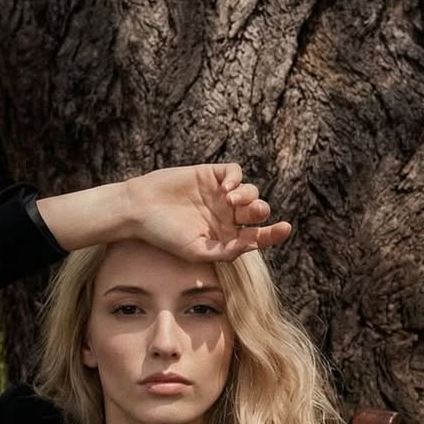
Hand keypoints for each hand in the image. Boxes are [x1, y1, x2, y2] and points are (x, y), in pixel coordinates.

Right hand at [123, 164, 291, 261]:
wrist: (139, 209)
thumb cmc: (164, 235)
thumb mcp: (196, 251)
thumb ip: (225, 252)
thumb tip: (253, 245)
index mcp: (225, 237)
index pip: (257, 236)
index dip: (273, 233)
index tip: (284, 229)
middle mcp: (226, 216)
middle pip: (257, 212)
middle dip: (260, 211)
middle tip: (253, 212)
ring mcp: (219, 194)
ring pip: (250, 191)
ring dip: (247, 195)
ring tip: (228, 200)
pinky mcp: (211, 174)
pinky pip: (235, 172)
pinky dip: (236, 178)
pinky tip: (226, 187)